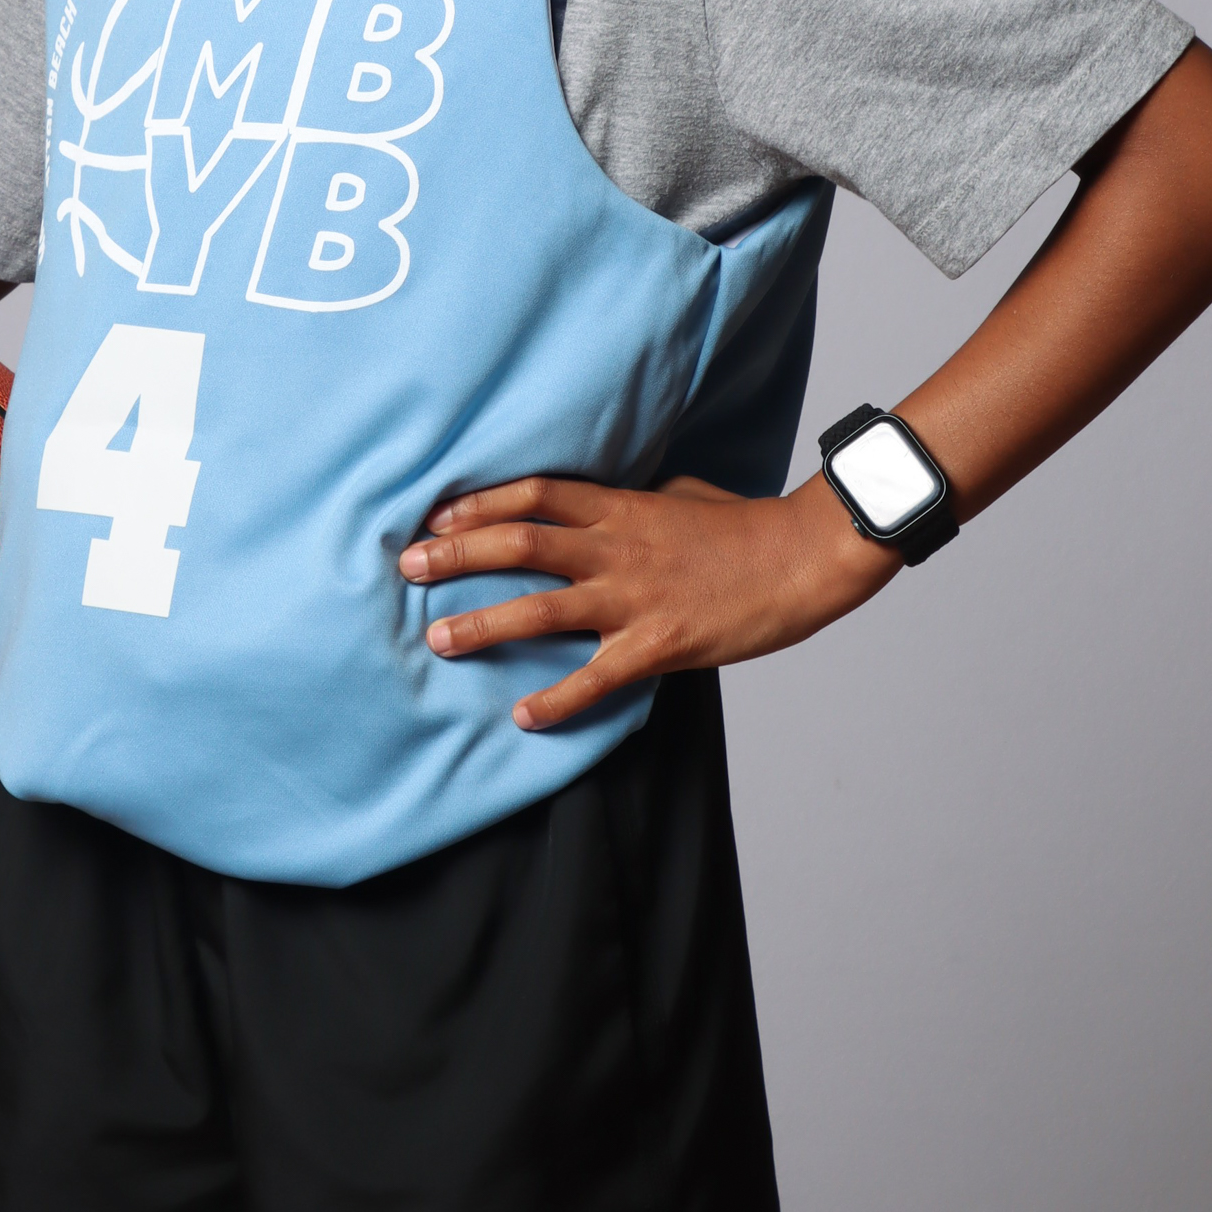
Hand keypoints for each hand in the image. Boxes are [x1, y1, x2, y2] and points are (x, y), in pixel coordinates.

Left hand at [399, 471, 900, 730]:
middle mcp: (617, 547)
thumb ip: (631, 500)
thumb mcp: (679, 493)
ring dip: (484, 625)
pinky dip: (557, 700)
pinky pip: (596, 677)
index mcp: (621, 506)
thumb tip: (598, 500)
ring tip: (438, 639)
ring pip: (542, 608)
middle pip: (520, 543)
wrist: (804, 558)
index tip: (434, 515)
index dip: (479, 503)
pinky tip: (522, 717)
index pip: (535, 495)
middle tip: (407, 567)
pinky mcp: (660, 644)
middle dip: (457, 555)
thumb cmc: (744, 525)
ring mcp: (636, 597)